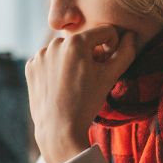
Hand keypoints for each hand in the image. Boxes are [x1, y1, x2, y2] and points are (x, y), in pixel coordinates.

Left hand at [25, 26, 137, 162]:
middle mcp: (54, 43)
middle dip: (90, 54)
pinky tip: (59, 86)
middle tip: (90, 77)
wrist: (59, 130)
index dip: (111, 46)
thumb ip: (125, 52)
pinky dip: (55, 68)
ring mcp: (40, 55)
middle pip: (83, 41)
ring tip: (74, 83)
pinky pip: (49, 60)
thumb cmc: (87, 103)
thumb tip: (131, 35)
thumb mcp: (110, 77)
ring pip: (64, 50)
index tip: (107, 64)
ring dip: (71, 60)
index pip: (104, 32)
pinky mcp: (31, 66)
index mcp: (76, 42)